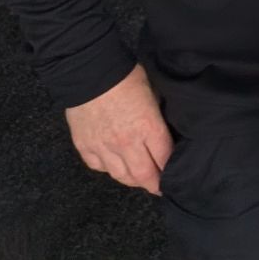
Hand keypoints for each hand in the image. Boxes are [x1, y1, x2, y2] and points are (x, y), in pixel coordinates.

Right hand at [65, 65, 171, 193]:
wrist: (89, 71)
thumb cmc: (125, 76)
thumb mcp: (152, 92)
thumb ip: (156, 115)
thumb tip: (161, 128)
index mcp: (148, 127)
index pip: (164, 159)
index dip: (170, 169)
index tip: (174, 174)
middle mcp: (127, 143)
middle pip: (144, 175)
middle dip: (154, 184)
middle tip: (159, 187)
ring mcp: (104, 148)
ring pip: (121, 176)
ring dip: (132, 180)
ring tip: (139, 179)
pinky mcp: (85, 147)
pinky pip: (99, 167)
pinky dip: (109, 169)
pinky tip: (115, 165)